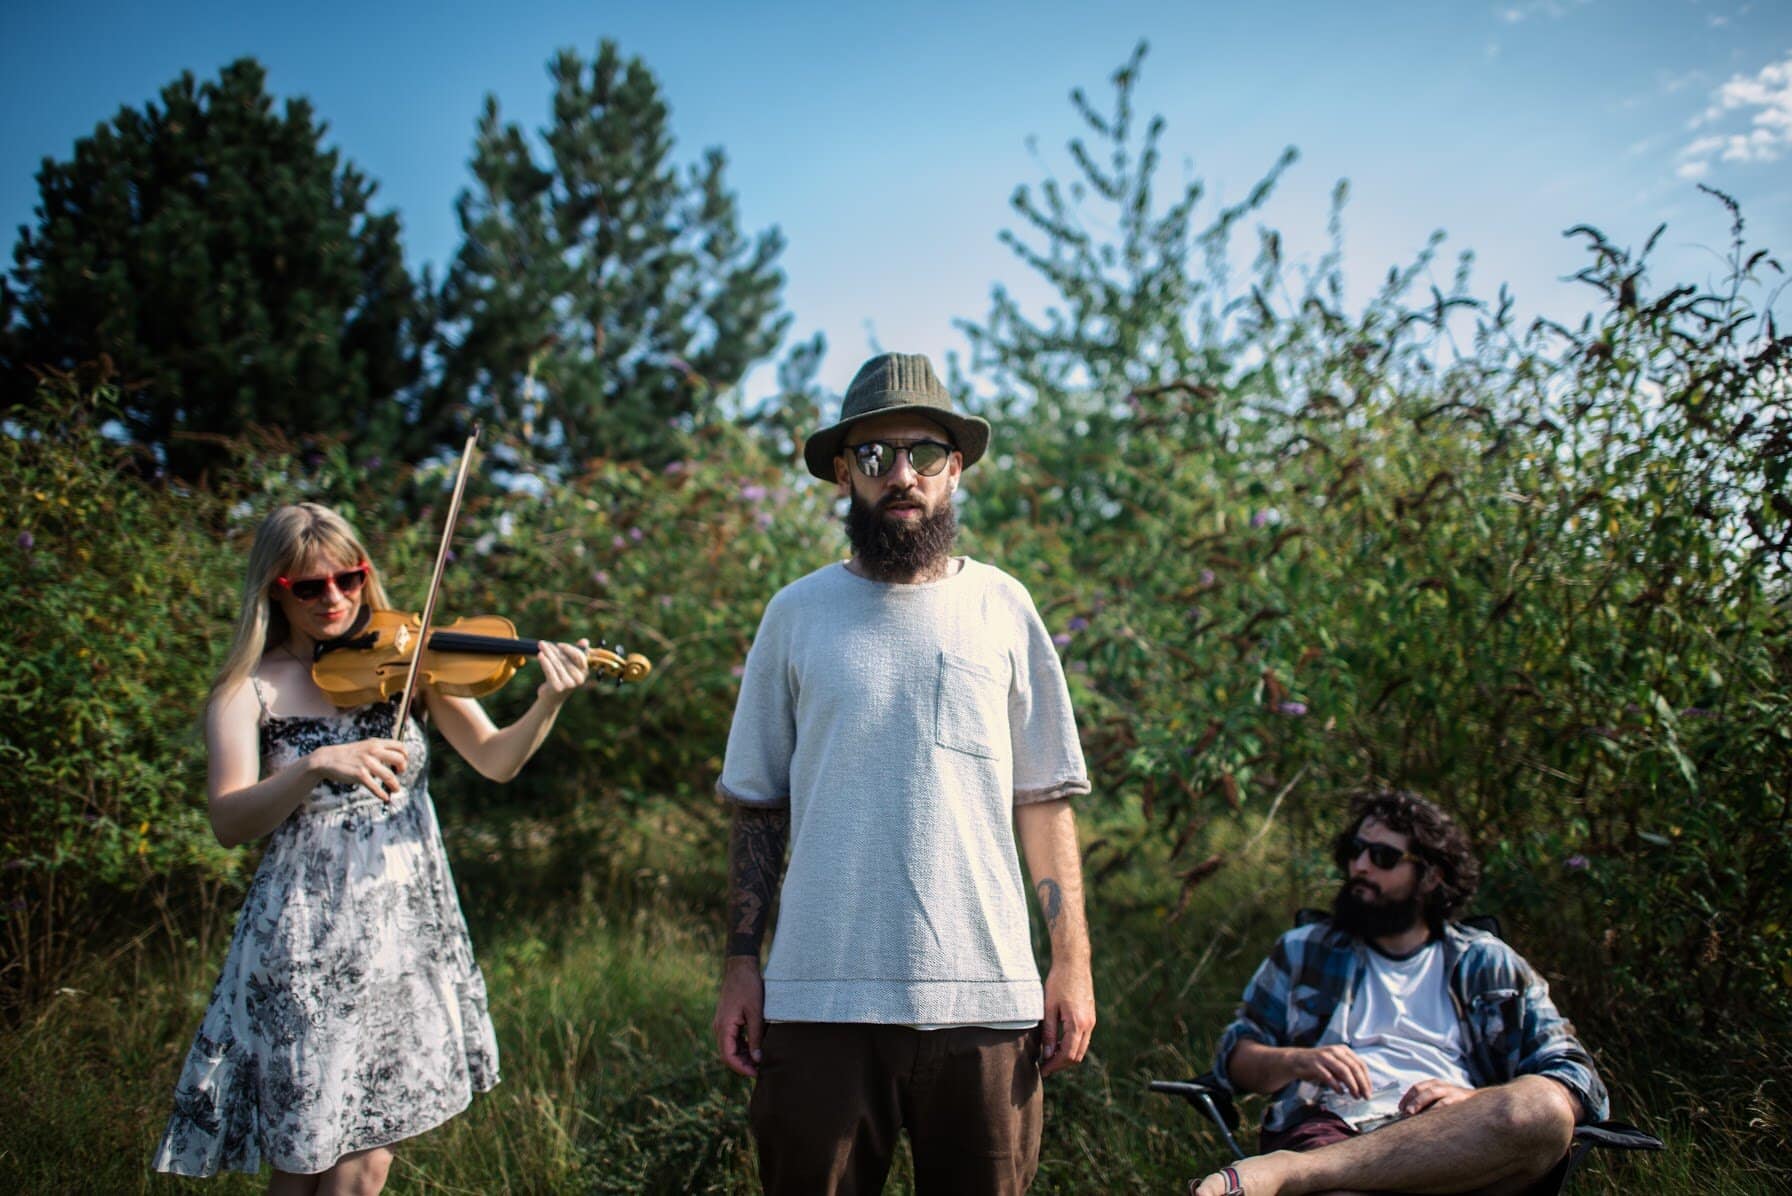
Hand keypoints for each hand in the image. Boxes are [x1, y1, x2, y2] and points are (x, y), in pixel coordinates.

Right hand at [307, 738, 408, 803]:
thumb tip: (396, 758)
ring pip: (389, 776)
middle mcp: (373, 751)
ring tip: (396, 789)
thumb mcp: (365, 746)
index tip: (402, 763)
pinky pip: (375, 787)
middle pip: (399, 759)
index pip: (400, 746)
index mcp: (376, 743)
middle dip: (402, 769)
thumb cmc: (348, 754)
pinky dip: (382, 794)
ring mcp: (366, 763)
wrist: (327, 759)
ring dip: (395, 785)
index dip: (405, 756)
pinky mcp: (359, 775)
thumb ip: (379, 749)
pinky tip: (385, 797)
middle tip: (399, 774)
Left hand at [535, 639, 590, 705]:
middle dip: (553, 650)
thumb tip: (584, 641)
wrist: (551, 698)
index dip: (569, 649)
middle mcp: (579, 679)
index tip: (559, 644)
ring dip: (547, 654)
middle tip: (542, 643)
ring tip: (540, 646)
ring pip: (557, 664)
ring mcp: (569, 684)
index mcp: (584, 672)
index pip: (580, 657)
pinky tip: (540, 655)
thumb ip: (576, 653)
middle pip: (565, 660)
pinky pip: (550, 672)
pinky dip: (545, 663)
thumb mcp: (569, 665)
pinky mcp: (558, 688)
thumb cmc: (561, 678)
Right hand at [713, 956, 764, 1077]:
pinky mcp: (727, 1019)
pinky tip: (755, 1047)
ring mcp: (722, 1023)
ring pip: (729, 1047)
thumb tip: (757, 1059)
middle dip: (743, 1064)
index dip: (741, 1068)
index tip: (756, 1074)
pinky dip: (742, 1046)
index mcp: (724, 1027)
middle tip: (761, 1069)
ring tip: (760, 1060)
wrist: (741, 967)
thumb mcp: (756, 1013)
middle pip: (727, 1054)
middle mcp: (719, 1027)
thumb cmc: (749, 987)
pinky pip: (732, 1038)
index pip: (728, 1056)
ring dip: (743, 1056)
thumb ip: (755, 1037)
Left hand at [1039, 961, 1095, 1076]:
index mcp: (1078, 1024)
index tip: (1043, 1070)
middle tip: (1044, 1066)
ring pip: (1081, 1049)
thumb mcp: (1049, 1008)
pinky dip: (1071, 1046)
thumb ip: (1049, 1033)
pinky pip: (1083, 1039)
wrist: (1074, 963)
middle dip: (1061, 1064)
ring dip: (1066, 1056)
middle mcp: (1088, 1025)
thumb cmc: (1059, 982)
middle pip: (1077, 1056)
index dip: (1055, 1065)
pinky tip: (1058, 1043)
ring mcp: (1091, 1021)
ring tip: (1049, 1056)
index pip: (1068, 1055)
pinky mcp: (1090, 1017)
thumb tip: (1047, 1054)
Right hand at [1288, 1043, 1372, 1098]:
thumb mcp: (1336, 1065)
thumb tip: (1363, 1087)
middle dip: (1362, 1084)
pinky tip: (1340, 1092)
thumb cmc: (1320, 1065)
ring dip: (1352, 1085)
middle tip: (1365, 1097)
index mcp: (1343, 1050)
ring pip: (1343, 1071)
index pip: (1360, 1064)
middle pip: (1354, 1068)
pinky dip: (1336, 1085)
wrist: (1297, 1060)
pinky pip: (1328, 1076)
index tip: (1369, 1091)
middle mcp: (1335, 1051)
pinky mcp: (1315, 1064)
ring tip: (1355, 1096)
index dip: (1367, 1079)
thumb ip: (1348, 1072)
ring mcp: (1324, 1056)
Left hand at [1399, 1078, 1476, 1114]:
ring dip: (1421, 1103)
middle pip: (1424, 1090)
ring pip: (1433, 1094)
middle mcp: (1443, 1086)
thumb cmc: (1456, 1104)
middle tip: (1406, 1113)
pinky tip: (1430, 1118)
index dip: (1407, 1097)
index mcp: (1436, 1084)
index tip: (1400, 1108)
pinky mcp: (1461, 1101)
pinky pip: (1446, 1104)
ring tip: (1413, 1114)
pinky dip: (1436, 1110)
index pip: (1417, 1087)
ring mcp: (1452, 1092)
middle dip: (1413, 1101)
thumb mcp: (1441, 1099)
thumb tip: (1409, 1115)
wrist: (1482, 1103)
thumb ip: (1427, 1104)